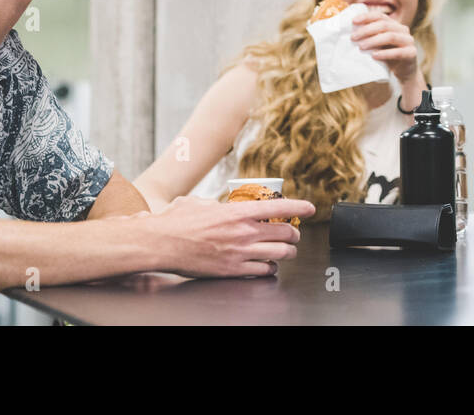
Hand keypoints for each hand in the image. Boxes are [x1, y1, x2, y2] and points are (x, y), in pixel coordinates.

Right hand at [150, 195, 316, 277]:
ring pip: (281, 253)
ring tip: (286, 251)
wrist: (161, 243)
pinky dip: (271, 268)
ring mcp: (241, 252)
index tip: (311, 209)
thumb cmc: (178, 222)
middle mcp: (245, 231)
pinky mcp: (233, 270)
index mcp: (240, 211)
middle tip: (293, 234)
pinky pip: (264, 271)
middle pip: (287, 233)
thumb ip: (220, 205)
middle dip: (294, 234)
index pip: (281, 207)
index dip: (301, 207)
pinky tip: (268, 266)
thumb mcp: (202, 202)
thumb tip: (225, 206)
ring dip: (288, 252)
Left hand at [351, 11, 421, 83]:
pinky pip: (398, 52)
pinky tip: (374, 56)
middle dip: (367, 30)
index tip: (353, 22)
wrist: (404, 72)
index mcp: (395, 24)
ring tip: (361, 46)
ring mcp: (409, 41)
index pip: (380, 16)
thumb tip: (351, 32)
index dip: (366, 17)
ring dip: (374, 41)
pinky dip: (385, 54)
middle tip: (353, 38)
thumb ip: (371, 37)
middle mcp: (403, 30)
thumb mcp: (379, 45)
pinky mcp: (412, 53)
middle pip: (384, 25)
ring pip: (390, 36)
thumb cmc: (388, 56)